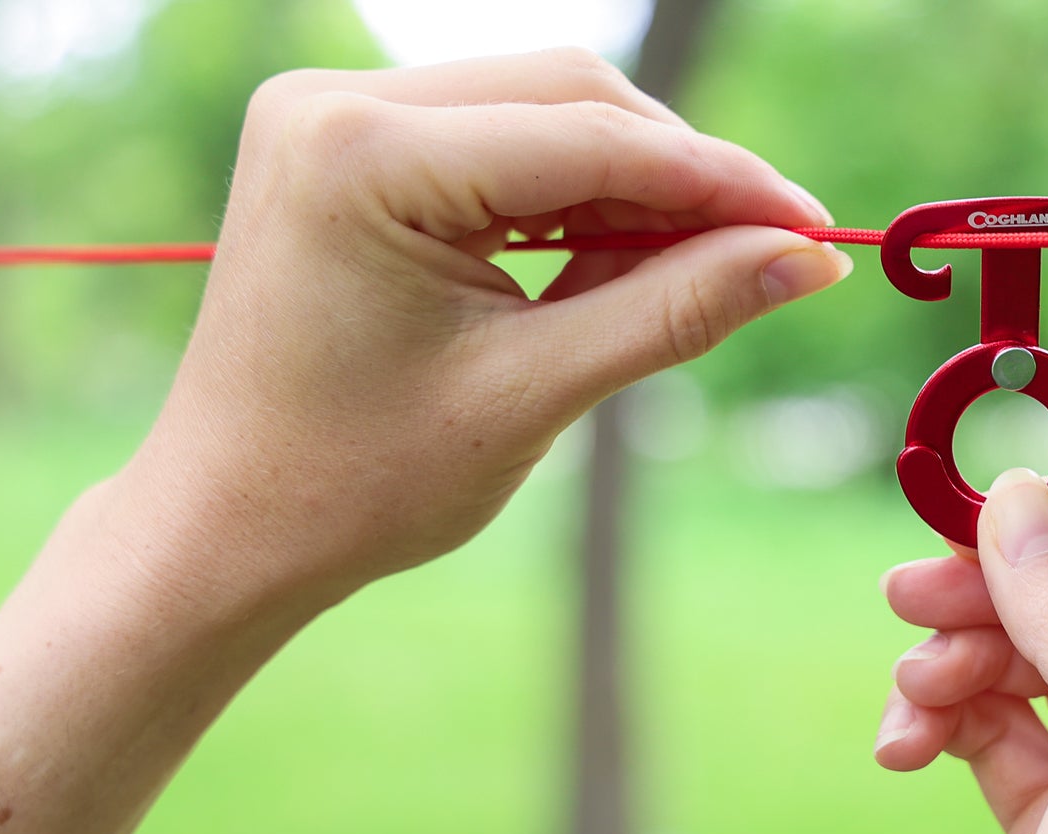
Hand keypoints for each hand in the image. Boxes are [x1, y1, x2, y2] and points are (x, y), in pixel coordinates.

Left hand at [0, 51, 850, 833]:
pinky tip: (621, 258)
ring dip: (634, 184)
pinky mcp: (349, 143)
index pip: (592, 139)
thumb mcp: (535, 394)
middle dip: (683, 175)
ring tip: (701, 271)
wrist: (228, 525)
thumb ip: (677, 309)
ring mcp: (335, 113)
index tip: (819, 228)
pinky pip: (499, 141)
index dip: (723, 183)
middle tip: (775, 254)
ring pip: (544, 109)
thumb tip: (807, 256)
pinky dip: (574, 195)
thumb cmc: (358, 482)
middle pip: (573, 94)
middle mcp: (337, 100)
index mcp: (362, 155)